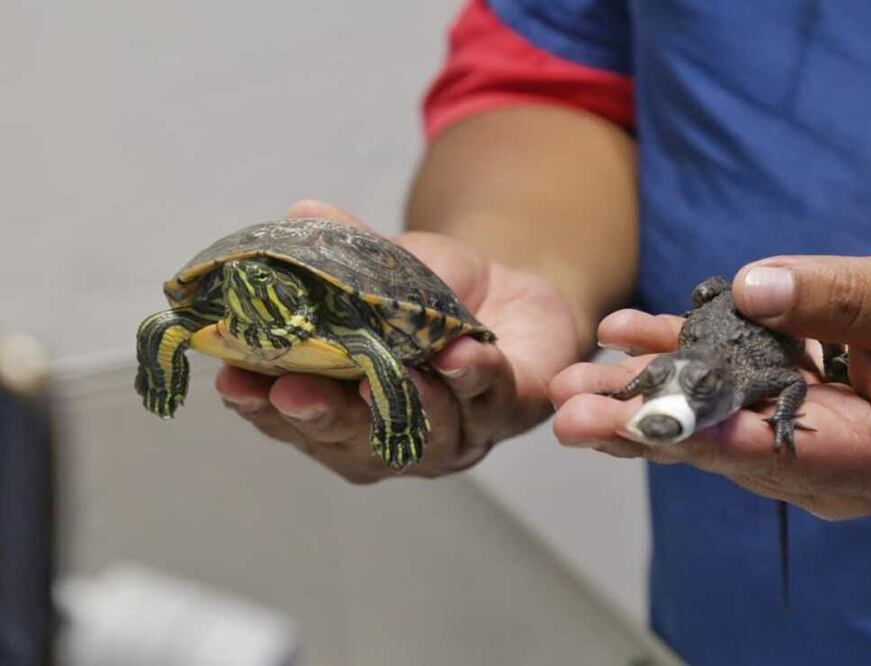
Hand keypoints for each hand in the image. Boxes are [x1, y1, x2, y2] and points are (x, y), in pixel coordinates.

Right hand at [217, 199, 578, 482]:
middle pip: (352, 439)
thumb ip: (342, 249)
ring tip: (377, 377)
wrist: (513, 295)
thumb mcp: (381, 269)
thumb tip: (303, 210)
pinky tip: (459, 357)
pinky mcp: (512, 411)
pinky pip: (491, 398)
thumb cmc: (430, 299)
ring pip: (425, 430)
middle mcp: (393, 439)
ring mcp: (454, 435)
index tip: (232, 384)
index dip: (261, 406)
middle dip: (324, 416)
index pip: (291, 419)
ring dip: (403, 403)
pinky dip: (472, 376)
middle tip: (299, 393)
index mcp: (344, 410)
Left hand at [551, 241, 870, 518]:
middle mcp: (822, 464)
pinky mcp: (785, 408)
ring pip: (709, 420)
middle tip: (566, 410)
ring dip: (641, 396)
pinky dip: (677, 360)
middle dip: (642, 426)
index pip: (770, 451)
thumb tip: (755, 287)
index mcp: (869, 457)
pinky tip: (624, 334)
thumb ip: (847, 296)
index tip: (631, 423)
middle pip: (720, 446)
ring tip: (570, 379)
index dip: (698, 433)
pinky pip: (722, 387)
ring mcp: (800, 440)